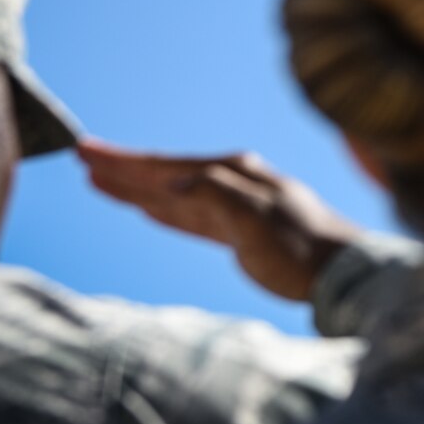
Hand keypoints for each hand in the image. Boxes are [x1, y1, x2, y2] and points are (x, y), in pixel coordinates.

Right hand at [77, 139, 361, 300]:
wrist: (341, 272)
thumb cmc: (302, 244)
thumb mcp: (255, 216)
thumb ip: (213, 193)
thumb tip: (172, 181)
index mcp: (232, 172)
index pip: (166, 165)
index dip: (125, 162)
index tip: (87, 151)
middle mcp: (230, 182)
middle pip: (164, 173)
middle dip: (123, 168)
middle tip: (82, 156)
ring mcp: (234, 207)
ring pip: (172, 194)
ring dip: (136, 188)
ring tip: (99, 179)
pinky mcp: (238, 233)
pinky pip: (189, 217)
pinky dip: (163, 210)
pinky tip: (146, 208)